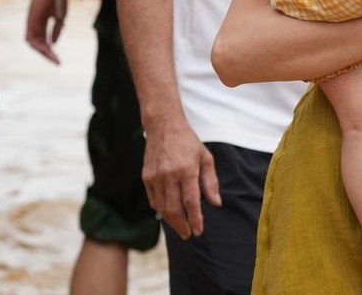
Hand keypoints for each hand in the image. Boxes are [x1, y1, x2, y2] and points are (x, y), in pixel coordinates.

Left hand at [24, 0, 63, 63]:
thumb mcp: (60, 16)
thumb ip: (57, 29)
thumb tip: (54, 43)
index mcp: (41, 23)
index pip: (44, 40)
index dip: (50, 50)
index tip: (59, 59)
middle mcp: (34, 25)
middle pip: (38, 44)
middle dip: (47, 54)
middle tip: (56, 61)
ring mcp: (31, 23)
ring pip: (32, 43)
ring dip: (42, 52)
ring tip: (52, 58)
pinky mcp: (30, 21)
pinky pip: (31, 38)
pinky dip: (38, 45)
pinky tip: (47, 48)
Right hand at [144, 116, 219, 239]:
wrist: (164, 127)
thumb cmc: (188, 142)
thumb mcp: (205, 158)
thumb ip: (210, 182)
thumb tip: (215, 203)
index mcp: (187, 170)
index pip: (191, 202)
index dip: (195, 219)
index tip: (198, 231)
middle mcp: (169, 175)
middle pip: (174, 209)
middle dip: (182, 226)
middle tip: (189, 235)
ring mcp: (155, 177)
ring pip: (162, 208)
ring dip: (171, 221)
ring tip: (180, 228)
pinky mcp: (146, 178)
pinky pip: (153, 200)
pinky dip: (161, 210)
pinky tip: (169, 214)